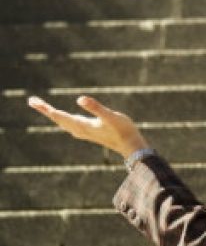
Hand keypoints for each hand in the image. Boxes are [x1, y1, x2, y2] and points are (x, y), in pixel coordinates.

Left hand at [27, 95, 149, 158]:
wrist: (132, 147)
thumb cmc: (123, 130)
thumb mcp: (110, 116)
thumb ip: (96, 107)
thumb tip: (79, 99)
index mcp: (82, 125)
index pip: (59, 115)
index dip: (46, 108)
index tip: (33, 101)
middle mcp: (81, 130)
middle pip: (58, 119)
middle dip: (46, 110)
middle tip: (32, 101)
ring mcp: (86, 133)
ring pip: (64, 123)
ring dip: (54, 115)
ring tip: (45, 108)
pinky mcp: (91, 133)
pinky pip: (72, 126)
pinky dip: (64, 120)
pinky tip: (66, 121)